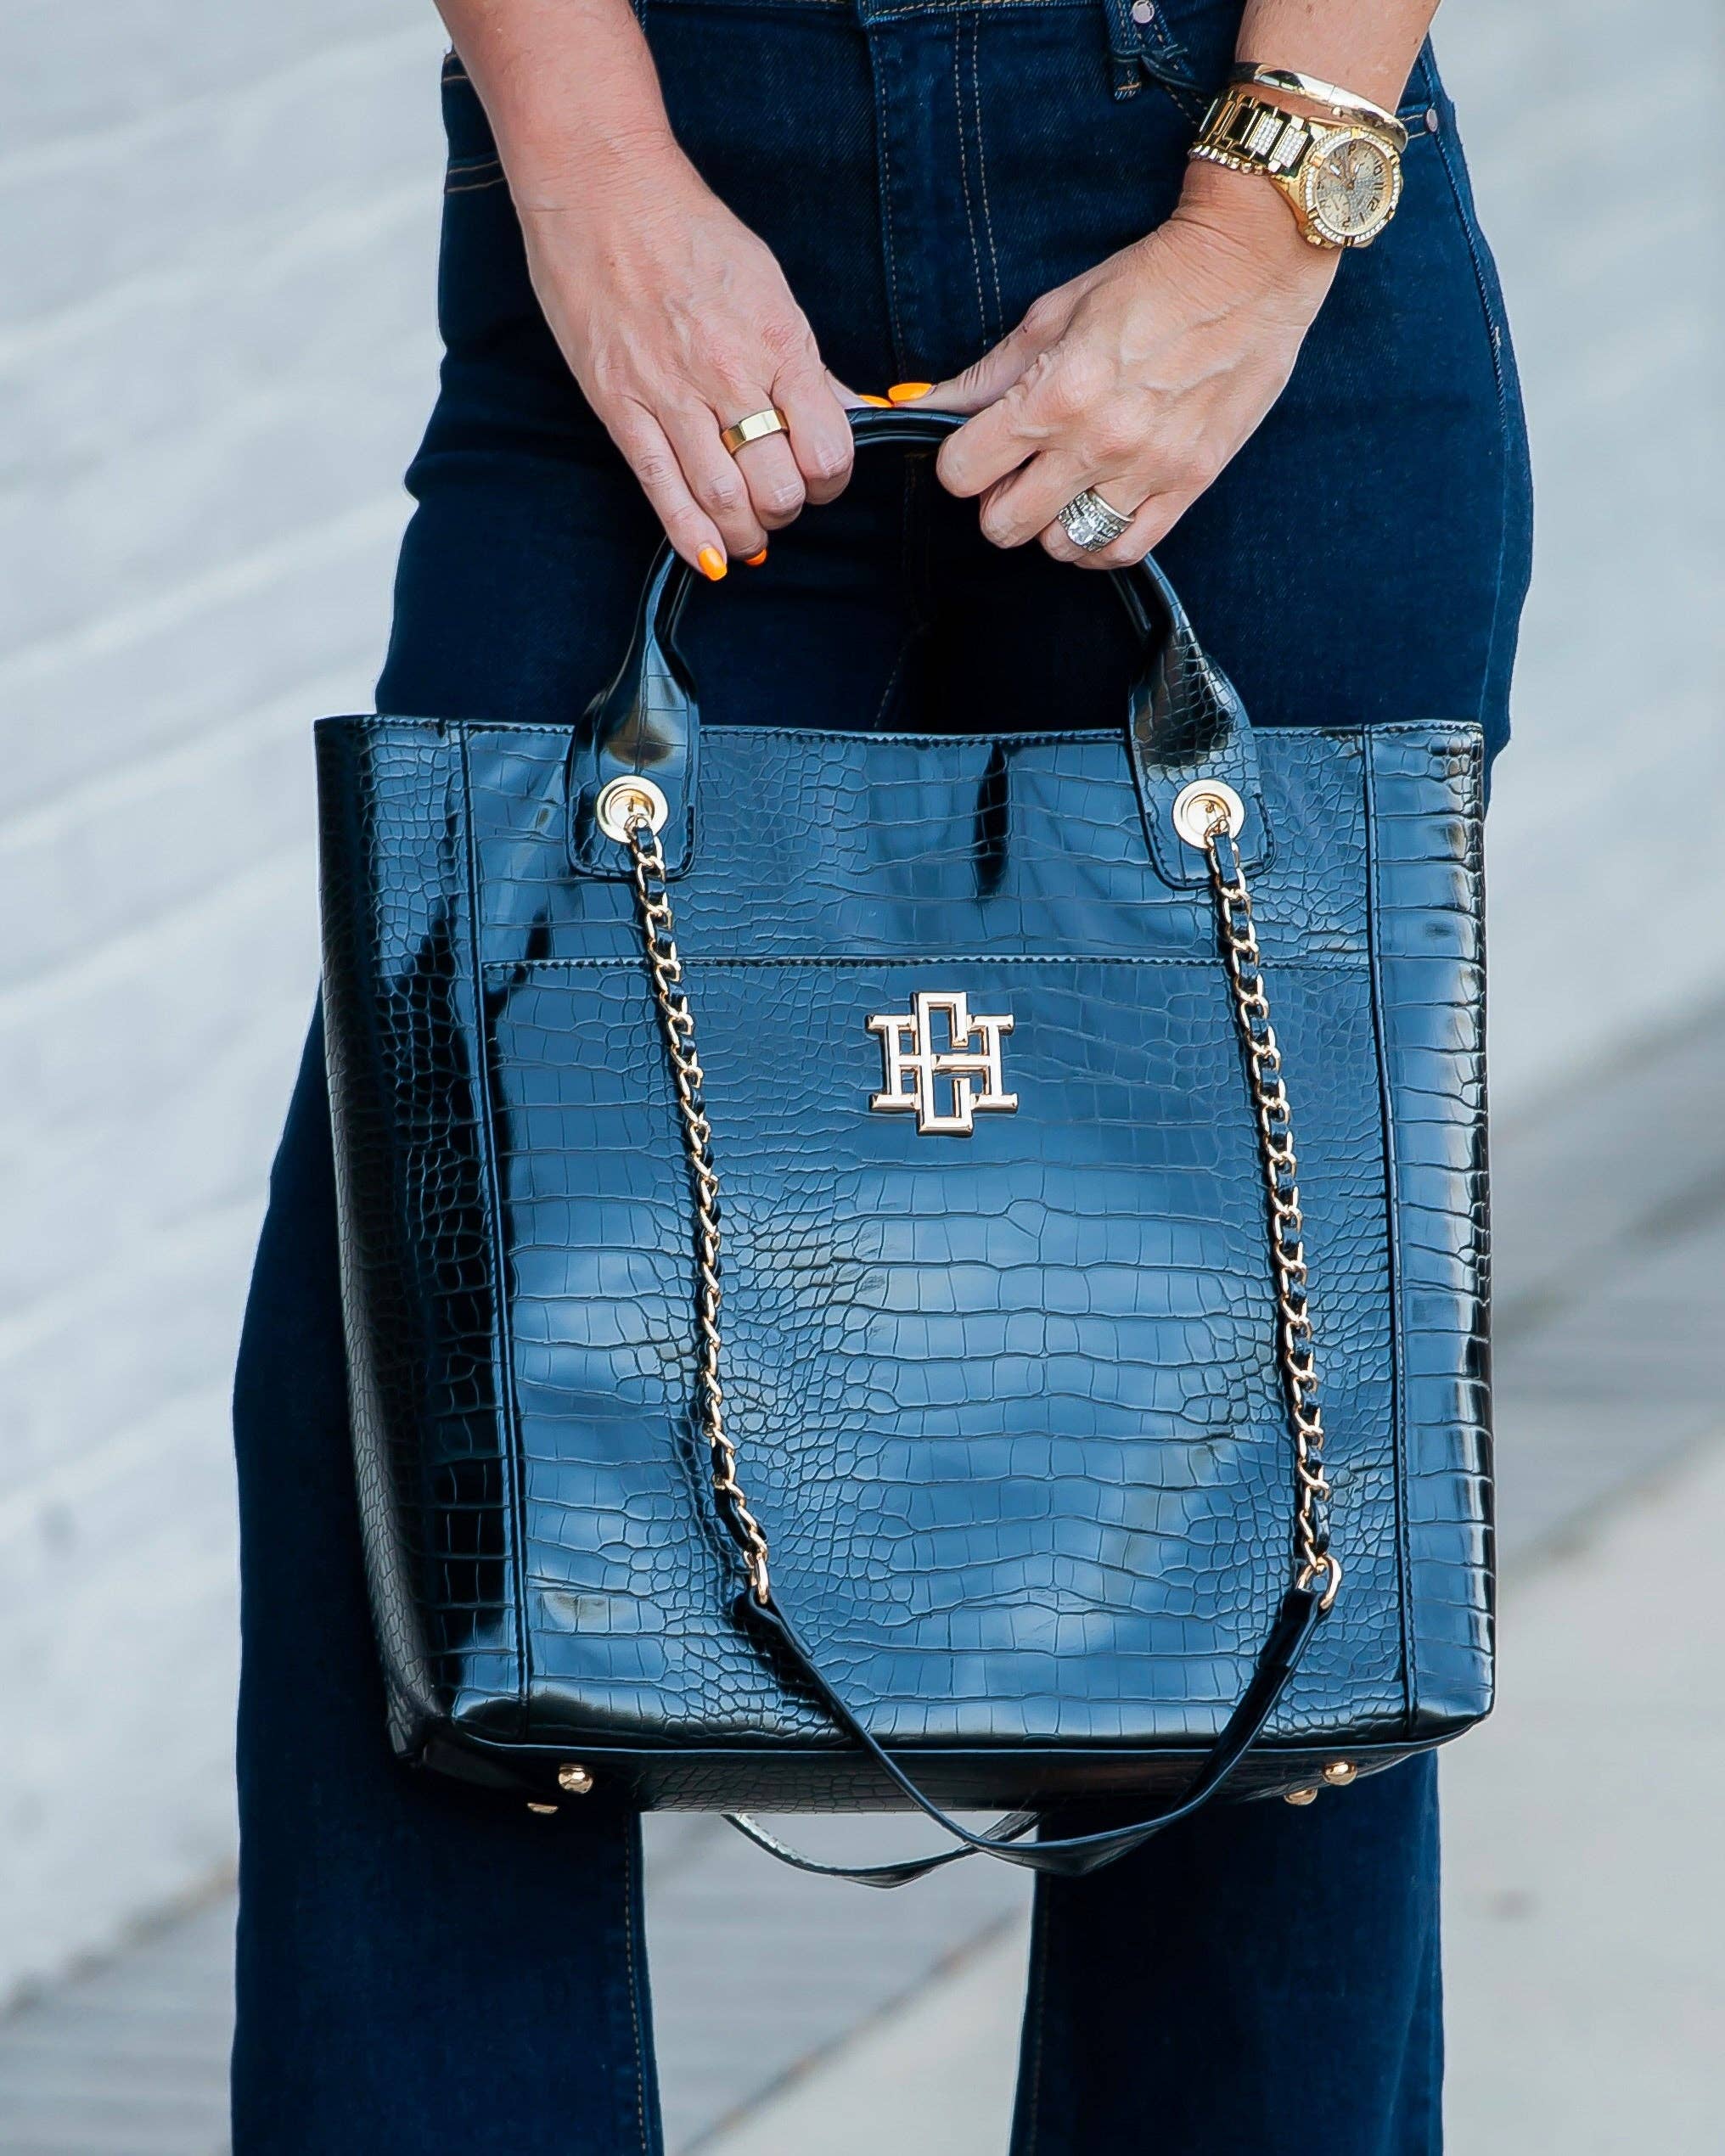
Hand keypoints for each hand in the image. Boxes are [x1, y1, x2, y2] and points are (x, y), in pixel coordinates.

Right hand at [520, 143, 855, 573]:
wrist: (602, 190)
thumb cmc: (691, 232)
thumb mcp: (771, 289)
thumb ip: (809, 363)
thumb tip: (859, 413)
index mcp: (779, 342)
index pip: (829, 449)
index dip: (832, 478)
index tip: (820, 473)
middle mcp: (730, 374)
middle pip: (780, 487)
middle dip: (788, 508)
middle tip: (780, 497)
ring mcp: (672, 394)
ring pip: (726, 500)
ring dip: (746, 532)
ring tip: (749, 529)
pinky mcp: (622, 406)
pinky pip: (662, 489)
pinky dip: (692, 536)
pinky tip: (711, 557)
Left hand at [921, 164, 1337, 567]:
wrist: (1249, 269)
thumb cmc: (1149, 281)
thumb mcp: (1054, 313)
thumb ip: (989, 373)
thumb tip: (920, 404)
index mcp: (1054, 394)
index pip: (962, 472)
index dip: (961, 460)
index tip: (979, 444)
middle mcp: (1096, 443)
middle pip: (1003, 526)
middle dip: (999, 498)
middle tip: (1019, 468)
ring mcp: (1145, 471)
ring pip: (1061, 546)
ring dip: (1051, 522)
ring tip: (1066, 483)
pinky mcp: (1188, 485)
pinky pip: (1123, 550)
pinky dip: (1099, 542)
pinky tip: (1098, 508)